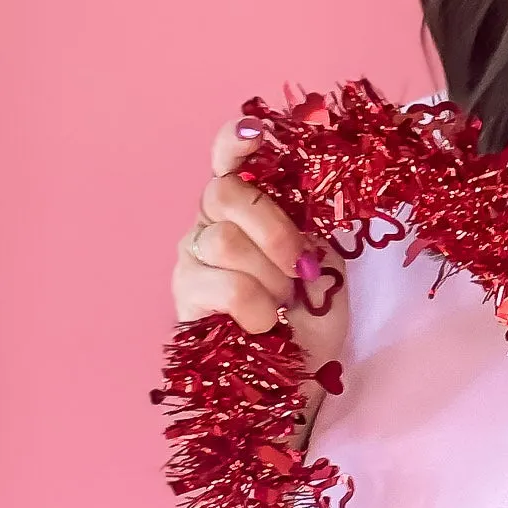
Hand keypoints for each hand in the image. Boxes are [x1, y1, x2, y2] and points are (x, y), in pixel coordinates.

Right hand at [170, 115, 349, 376]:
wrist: (296, 374)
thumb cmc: (309, 316)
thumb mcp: (323, 262)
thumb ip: (310, 225)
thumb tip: (307, 202)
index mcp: (249, 205)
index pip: (228, 157)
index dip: (236, 139)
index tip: (256, 133)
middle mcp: (212, 221)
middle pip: (224, 192)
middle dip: (274, 230)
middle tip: (298, 267)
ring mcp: (192, 255)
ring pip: (226, 241)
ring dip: (269, 279)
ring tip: (280, 305)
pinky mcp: (184, 294)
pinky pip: (223, 285)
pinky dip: (255, 307)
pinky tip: (262, 324)